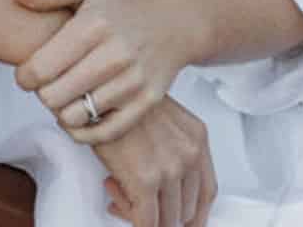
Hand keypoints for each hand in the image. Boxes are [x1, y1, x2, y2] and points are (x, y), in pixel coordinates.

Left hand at [12, 0, 200, 143]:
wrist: (174, 23)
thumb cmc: (122, 6)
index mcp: (94, 25)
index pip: (41, 68)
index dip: (24, 77)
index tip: (28, 73)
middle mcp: (115, 54)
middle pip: (53, 97)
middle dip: (42, 93)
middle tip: (48, 84)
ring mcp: (133, 81)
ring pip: (75, 117)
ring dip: (62, 111)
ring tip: (65, 95)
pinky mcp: (146, 102)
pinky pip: (103, 133)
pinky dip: (84, 131)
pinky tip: (80, 114)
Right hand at [90, 93, 216, 225]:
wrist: (95, 89)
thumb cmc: (121, 100)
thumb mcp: (161, 119)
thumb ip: (172, 151)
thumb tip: (165, 189)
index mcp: (197, 137)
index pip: (207, 192)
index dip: (194, 213)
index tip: (183, 220)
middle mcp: (189, 153)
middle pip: (187, 209)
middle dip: (162, 213)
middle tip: (137, 203)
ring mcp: (170, 168)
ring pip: (166, 220)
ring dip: (143, 214)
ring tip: (120, 192)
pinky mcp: (146, 181)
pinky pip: (145, 221)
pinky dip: (130, 218)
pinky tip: (115, 199)